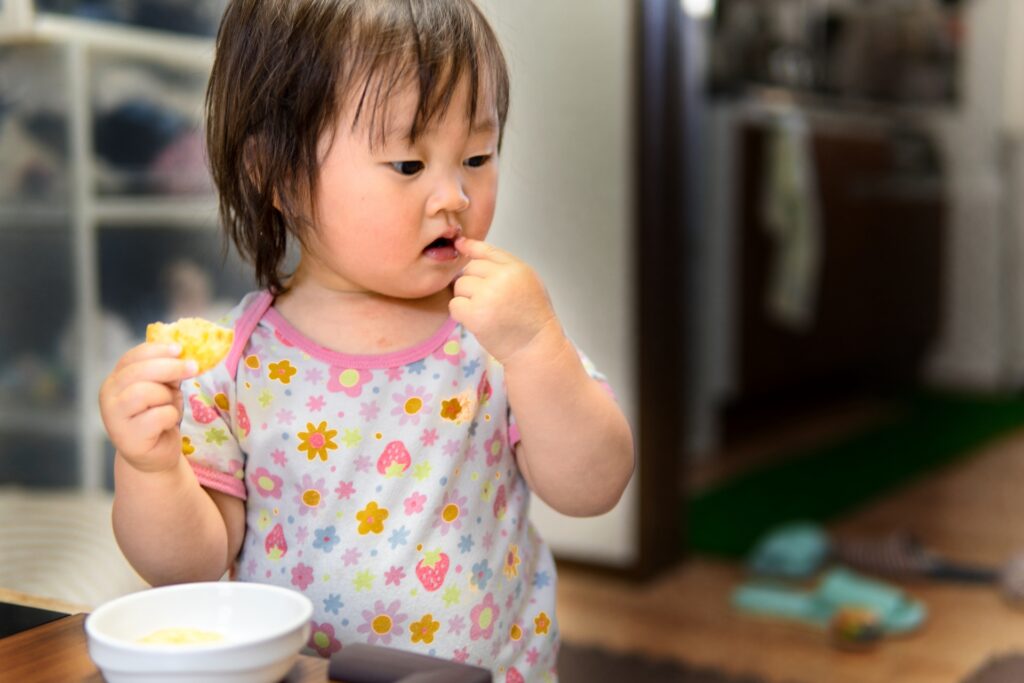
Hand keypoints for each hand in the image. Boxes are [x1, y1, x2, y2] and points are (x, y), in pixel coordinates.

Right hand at [99, 342, 197, 473]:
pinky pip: (157, 416)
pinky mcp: (127, 438)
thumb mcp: (163, 389)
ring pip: (145, 392)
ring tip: (171, 405)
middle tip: (193, 368)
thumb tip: (184, 354)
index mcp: (115, 380)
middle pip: (138, 372)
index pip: (132, 357)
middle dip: (170, 367)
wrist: (154, 456)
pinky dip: (170, 416)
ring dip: (167, 396)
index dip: (157, 350)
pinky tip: (168, 423)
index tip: (180, 349)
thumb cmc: (157, 417)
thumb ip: (167, 373)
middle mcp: (108, 397)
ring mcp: (114, 418)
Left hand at [449, 237, 563, 362]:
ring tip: (486, 311)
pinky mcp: (475, 314)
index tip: (460, 245)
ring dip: (467, 299)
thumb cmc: (532, 316)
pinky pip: (455, 305)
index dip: (471, 248)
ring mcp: (487, 296)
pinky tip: (478, 320)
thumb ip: (501, 263)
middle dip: (474, 283)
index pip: (485, 250)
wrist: (535, 347)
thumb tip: (465, 244)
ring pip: (460, 286)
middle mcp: (501, 278)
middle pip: (469, 269)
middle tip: (489, 301)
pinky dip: (462, 314)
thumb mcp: (526, 281)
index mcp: (516, 268)